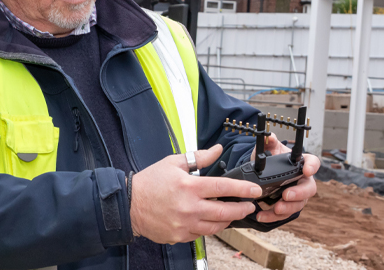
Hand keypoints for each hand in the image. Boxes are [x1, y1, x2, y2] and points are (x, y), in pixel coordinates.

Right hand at [130, 144, 261, 243]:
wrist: (129, 204)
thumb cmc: (149, 182)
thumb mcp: (172, 163)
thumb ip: (198, 157)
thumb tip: (217, 150)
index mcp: (188, 186)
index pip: (223, 187)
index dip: (243, 189)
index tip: (255, 190)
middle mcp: (189, 207)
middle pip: (225, 211)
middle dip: (242, 209)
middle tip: (249, 206)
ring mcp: (185, 224)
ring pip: (216, 226)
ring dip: (228, 219)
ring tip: (232, 213)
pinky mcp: (180, 235)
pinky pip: (202, 234)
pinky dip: (209, 227)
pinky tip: (210, 220)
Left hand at [250, 136, 319, 222]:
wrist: (261, 170)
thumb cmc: (270, 157)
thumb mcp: (268, 148)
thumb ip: (269, 142)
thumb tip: (269, 136)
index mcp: (301, 163)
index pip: (313, 162)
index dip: (312, 167)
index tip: (307, 170)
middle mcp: (302, 180)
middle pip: (309, 188)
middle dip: (299, 193)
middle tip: (286, 195)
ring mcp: (297, 194)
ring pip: (299, 204)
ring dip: (288, 208)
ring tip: (275, 209)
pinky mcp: (288, 205)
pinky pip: (285, 213)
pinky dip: (274, 216)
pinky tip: (263, 216)